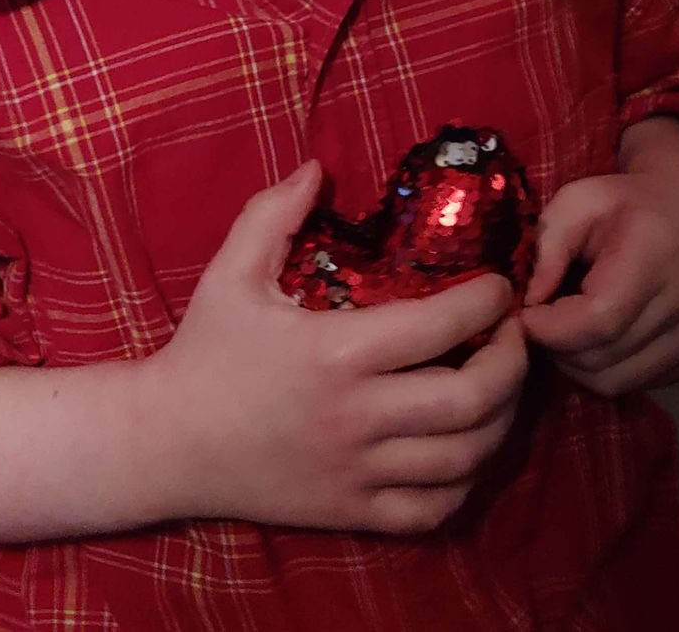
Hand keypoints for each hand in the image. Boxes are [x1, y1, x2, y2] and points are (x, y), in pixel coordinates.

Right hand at [151, 162, 528, 535]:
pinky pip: (434, 508)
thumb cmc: (204, 350)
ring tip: (499, 384)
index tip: (498, 287)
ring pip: (465, 457)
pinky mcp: (353, 512)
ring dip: (499, 419)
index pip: (442, 325)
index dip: (487, 302)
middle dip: (512, 362)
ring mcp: (359, 471)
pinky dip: (465, 479)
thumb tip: (317, 166)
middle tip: (512, 334)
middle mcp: (358, 416)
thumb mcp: (232, 271)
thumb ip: (275, 213)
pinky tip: (464, 446)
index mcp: (337, 351)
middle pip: (473, 399)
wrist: (166, 443)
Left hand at [520, 119, 678, 396]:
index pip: (599, 321)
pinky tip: (596, 339)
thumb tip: (532, 302)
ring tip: (565, 331)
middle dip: (558, 348)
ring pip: (617, 382)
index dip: (552, 328)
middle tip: (542, 322)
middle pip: (604, 359)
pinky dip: (606, 371)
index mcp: (654, 259)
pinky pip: (637, 384)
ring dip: (578, 365)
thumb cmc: (626, 201)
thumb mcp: (576, 201)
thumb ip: (549, 248)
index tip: (527, 312)